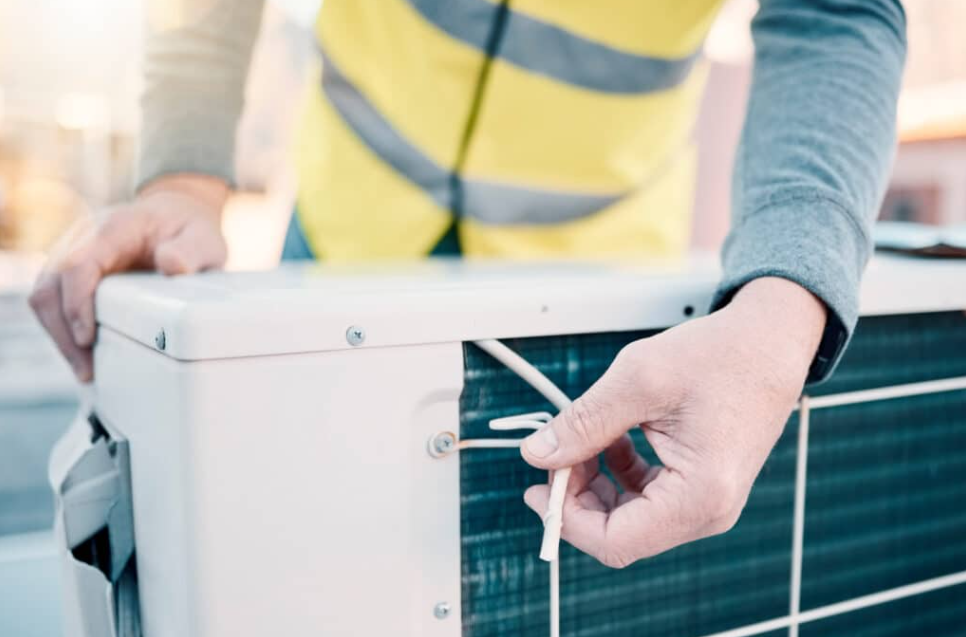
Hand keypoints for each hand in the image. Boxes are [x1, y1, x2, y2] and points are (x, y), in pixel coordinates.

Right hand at [30, 174, 228, 380]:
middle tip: (87, 369)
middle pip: (51, 285)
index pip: (78, 264)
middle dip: (63, 331)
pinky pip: (55, 303)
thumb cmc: (187, 228)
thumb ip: (191, 250)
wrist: (174, 214)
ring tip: (85, 371)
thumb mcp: (202, 237)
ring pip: (45, 296)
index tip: (87, 337)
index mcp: (113, 229)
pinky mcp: (73, 273)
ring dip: (60, 336)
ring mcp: (74, 255)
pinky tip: (83, 356)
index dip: (77, 302)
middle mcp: (84, 239)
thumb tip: (171, 265)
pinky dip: (64, 330)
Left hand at [521, 277, 825, 567]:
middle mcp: (710, 511)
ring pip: (629, 518)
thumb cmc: (721, 355)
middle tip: (554, 457)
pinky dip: (617, 474)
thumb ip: (583, 423)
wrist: (769, 341)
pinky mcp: (701, 487)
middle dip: (577, 499)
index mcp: (701, 495)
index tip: (538, 486)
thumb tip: (537, 455)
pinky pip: (646, 499)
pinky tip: (611, 440)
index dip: (567, 520)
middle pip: (620, 534)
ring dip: (595, 485)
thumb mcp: (637, 381)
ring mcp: (708, 502)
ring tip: (581, 441)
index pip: (615, 542)